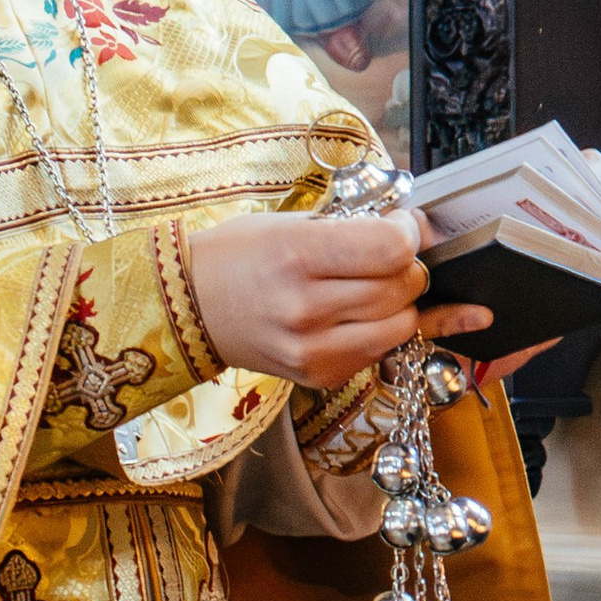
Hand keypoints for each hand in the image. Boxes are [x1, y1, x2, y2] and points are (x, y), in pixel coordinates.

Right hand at [185, 207, 496, 389]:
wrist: (189, 307)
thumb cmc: (236, 257)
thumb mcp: (288, 224)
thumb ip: (351, 229)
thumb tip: (411, 233)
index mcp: (298, 255)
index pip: (391, 249)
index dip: (408, 234)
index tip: (401, 227)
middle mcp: (306, 307)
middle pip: (401, 287)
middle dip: (407, 267)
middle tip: (389, 257)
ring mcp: (312, 349)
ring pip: (400, 326)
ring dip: (400, 304)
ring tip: (375, 289)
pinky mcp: (317, 375)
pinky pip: (377, 352)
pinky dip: (379, 332)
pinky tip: (355, 316)